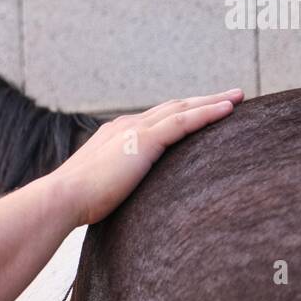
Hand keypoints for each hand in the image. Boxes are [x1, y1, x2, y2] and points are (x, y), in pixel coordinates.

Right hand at [53, 88, 243, 225]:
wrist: (62, 199)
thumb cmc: (76, 203)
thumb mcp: (100, 189)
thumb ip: (115, 186)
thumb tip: (122, 203)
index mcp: (115, 136)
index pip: (155, 120)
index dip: (180, 114)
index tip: (201, 112)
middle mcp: (126, 126)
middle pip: (173, 107)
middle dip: (202, 101)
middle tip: (230, 97)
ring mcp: (135, 130)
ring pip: (183, 109)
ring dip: (213, 101)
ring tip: (238, 97)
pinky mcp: (144, 140)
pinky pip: (184, 121)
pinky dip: (208, 113)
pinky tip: (229, 110)